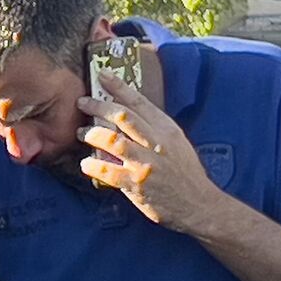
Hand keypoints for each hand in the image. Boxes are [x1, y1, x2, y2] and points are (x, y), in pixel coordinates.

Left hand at [77, 72, 223, 234]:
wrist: (199, 205)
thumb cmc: (185, 174)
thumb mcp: (176, 143)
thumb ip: (154, 129)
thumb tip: (127, 114)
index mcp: (168, 130)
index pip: (140, 102)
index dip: (119, 87)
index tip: (103, 75)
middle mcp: (158, 143)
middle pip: (123, 116)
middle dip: (99, 105)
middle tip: (82, 102)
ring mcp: (147, 164)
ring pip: (113, 140)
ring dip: (93, 134)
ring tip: (81, 132)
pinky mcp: (137, 185)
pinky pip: (108, 171)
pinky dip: (92, 165)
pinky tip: (85, 164)